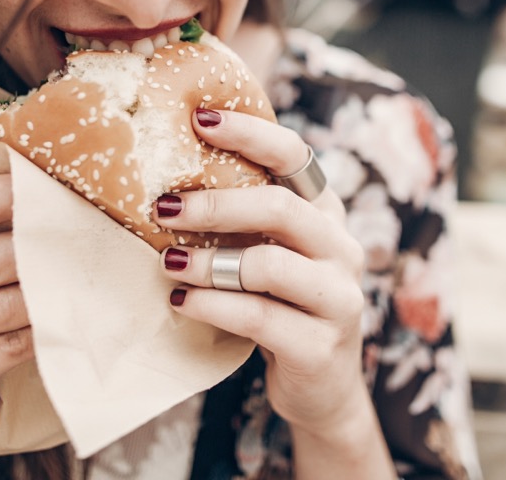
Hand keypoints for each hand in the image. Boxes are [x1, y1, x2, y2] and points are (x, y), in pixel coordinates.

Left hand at [156, 108, 368, 436]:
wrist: (321, 387)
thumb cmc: (281, 305)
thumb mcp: (271, 252)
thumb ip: (244, 217)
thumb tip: (168, 175)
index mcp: (326, 213)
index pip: (297, 156)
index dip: (251, 133)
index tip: (199, 118)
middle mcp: (341, 248)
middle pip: (282, 207)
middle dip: (217, 204)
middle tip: (164, 206)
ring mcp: (338, 298)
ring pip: (268, 265)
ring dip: (207, 261)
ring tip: (167, 261)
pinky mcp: (320, 346)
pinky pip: (259, 318)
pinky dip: (212, 307)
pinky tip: (181, 303)